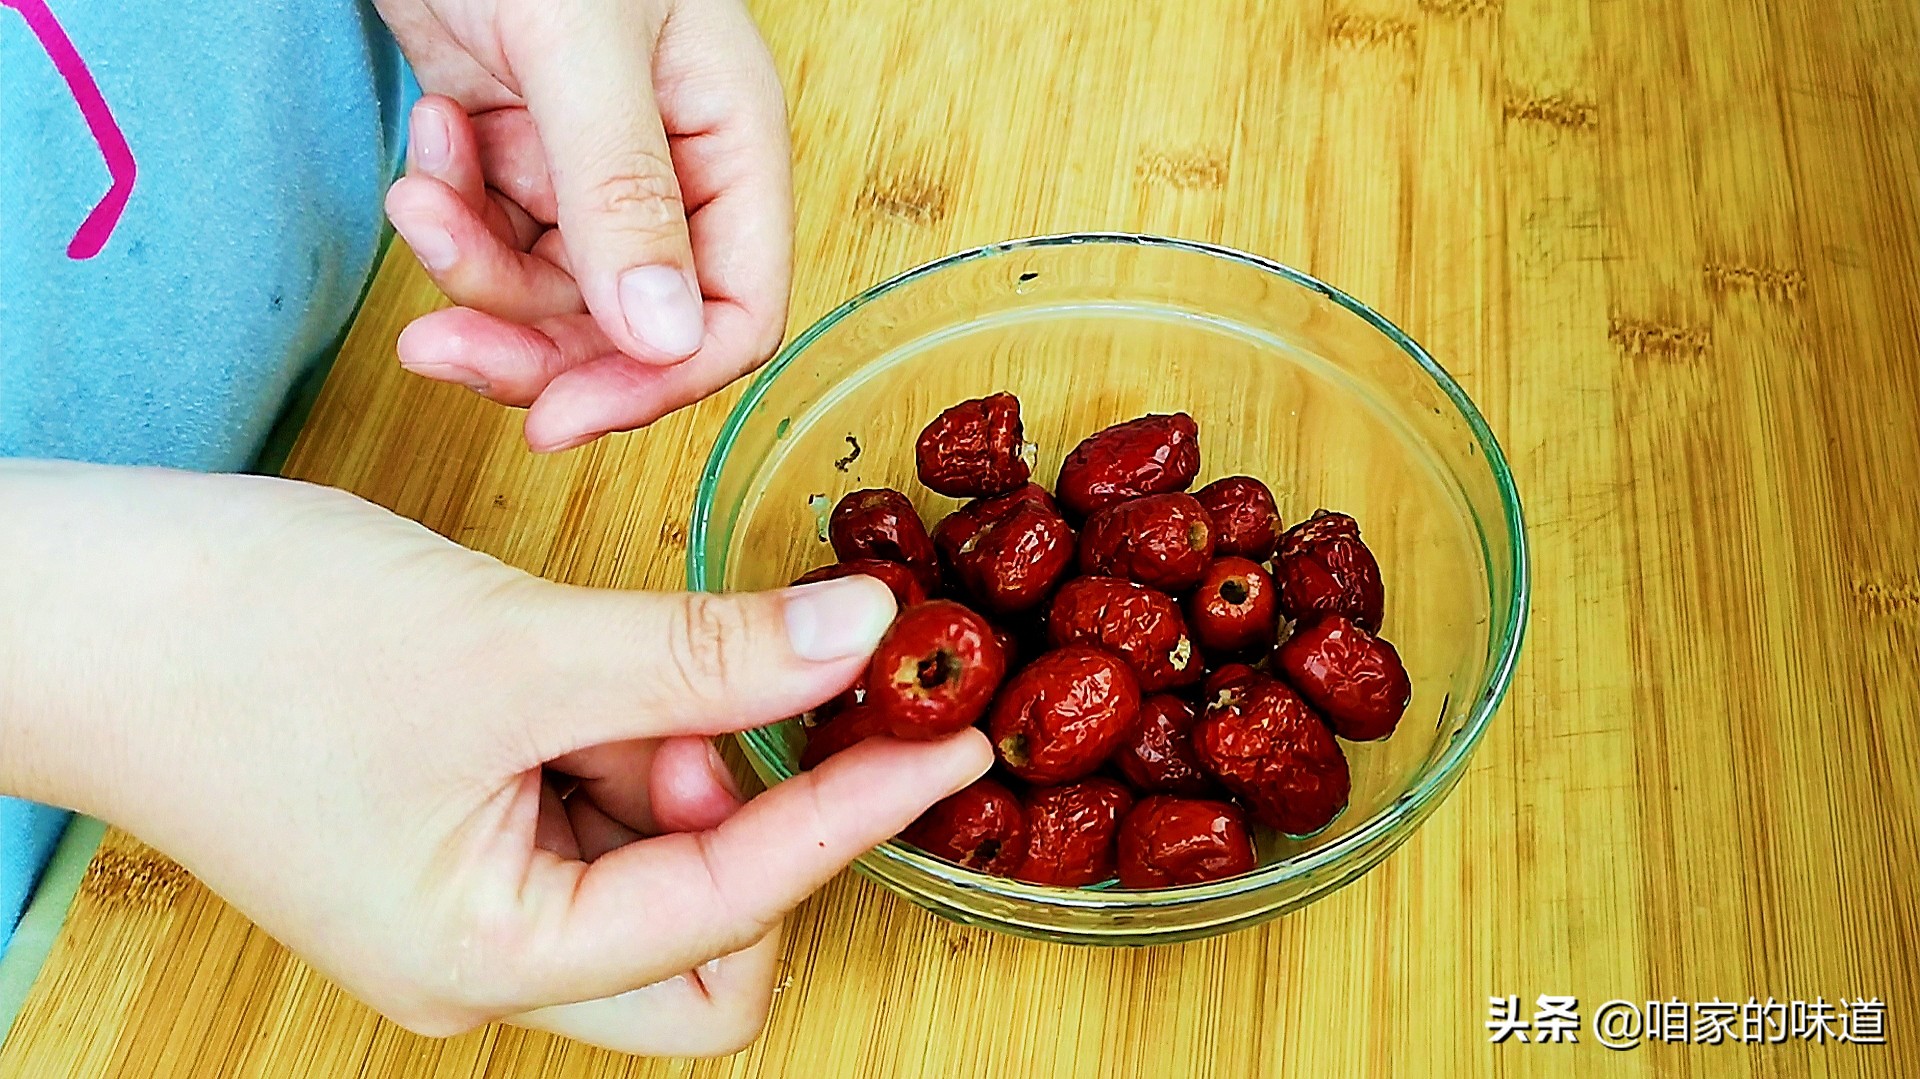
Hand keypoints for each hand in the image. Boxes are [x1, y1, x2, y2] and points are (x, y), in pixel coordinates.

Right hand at [0, 461, 988, 1054]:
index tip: (950, 736)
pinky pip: (591, 800)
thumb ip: (700, 654)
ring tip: (651, 658)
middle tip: (751, 700)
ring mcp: (468, 891)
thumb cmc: (247, 641)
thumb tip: (865, 632)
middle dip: (756, 824)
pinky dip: (631, 732)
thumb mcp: (510, 645)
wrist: (63, 601)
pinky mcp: (454, 821)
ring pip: (655, 859)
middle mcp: (488, 954)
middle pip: (705, 939)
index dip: (851, 819)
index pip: (734, 919)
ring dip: (690, 760)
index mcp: (494, 959)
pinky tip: (613, 659)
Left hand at [376, 0, 790, 451]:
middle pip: (631, 325)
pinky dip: (449, 214)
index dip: (656, 380)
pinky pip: (496, 238)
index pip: (738, 312)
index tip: (561, 417)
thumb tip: (669, 340)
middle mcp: (675, 168)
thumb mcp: (583, 46)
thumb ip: (627, 190)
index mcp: (730, 139)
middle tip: (440, 351)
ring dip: (472, 271)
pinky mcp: (520, 151)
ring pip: (552, 294)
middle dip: (532, 345)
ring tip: (418, 199)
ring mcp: (595, 164)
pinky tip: (427, 144)